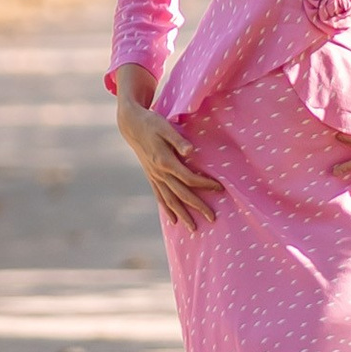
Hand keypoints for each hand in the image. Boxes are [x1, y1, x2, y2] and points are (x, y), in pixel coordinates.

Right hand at [118, 95, 222, 229]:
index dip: (205, 184)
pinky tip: (173, 219)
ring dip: (182, 214)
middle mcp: (159, 173)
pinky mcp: (151, 176)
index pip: (189, 178)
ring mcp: (154, 176)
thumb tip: (191, 150)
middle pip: (181, 194)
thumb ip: (178, 140)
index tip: (220, 188)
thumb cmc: (151, 123)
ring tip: (193, 228)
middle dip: (197, 207)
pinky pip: (159, 196)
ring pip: (170, 200)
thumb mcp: (165, 127)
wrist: (131, 125)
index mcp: (165, 161)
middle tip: (212, 218)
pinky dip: (167, 209)